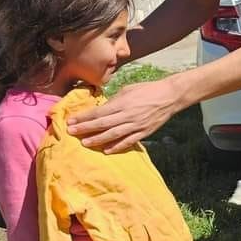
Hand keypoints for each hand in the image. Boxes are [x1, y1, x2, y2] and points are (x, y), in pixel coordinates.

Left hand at [67, 78, 181, 153]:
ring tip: (85, 143)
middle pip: (102, 124)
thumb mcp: (128, 90)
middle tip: (71, 133)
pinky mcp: (144, 132)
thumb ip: (114, 100)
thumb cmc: (147, 89)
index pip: (98, 112)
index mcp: (122, 103)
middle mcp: (127, 115)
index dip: (83, 117)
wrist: (169, 96)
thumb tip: (103, 108)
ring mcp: (136, 125)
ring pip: (113, 135)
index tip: (71, 121)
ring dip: (98, 140)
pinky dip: (117, 147)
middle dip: (85, 129)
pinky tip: (106, 150)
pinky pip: (128, 141)